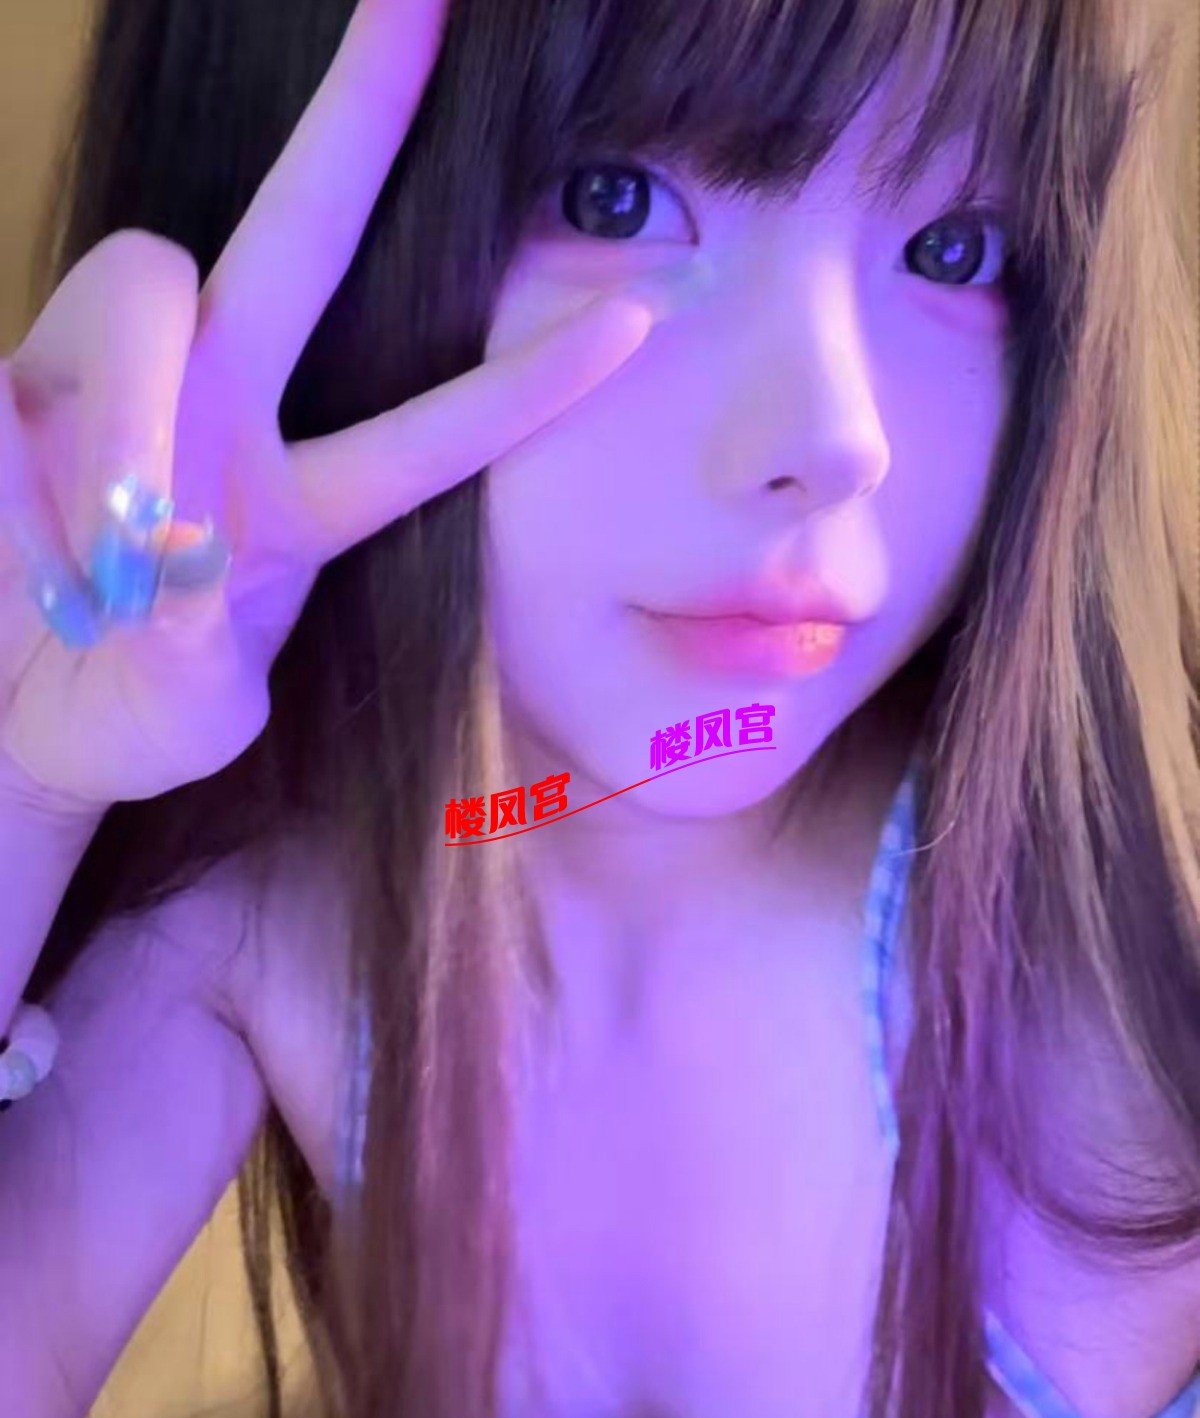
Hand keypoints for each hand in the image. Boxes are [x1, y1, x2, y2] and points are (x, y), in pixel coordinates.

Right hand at [0, 0, 680, 816]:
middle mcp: (218, 407)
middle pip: (296, 237)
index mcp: (298, 498)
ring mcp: (111, 379)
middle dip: (358, 115)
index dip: (523, 388)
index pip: (429, 433)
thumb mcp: (186, 719)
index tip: (635, 319)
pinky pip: (16, 379)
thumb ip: (199, 668)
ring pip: (147, 288)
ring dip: (132, 420)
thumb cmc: (124, 714)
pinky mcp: (5, 383)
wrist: (10, 721)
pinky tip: (27, 551)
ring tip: (108, 561)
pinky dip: (26, 474)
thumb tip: (176, 569)